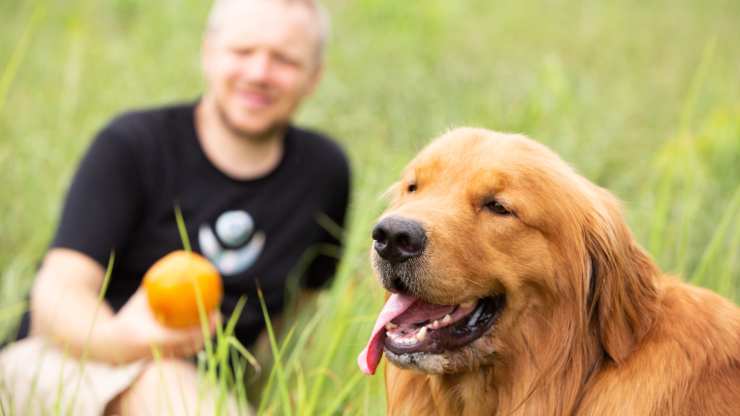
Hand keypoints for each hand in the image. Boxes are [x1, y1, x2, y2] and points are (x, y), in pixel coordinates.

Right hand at [102, 287, 219, 362]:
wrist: (111, 345)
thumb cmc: (128, 317)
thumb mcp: (139, 300)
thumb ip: (155, 285)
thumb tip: (175, 265)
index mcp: (152, 338)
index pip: (184, 336)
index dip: (201, 327)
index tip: (213, 313)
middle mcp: (160, 351)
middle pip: (192, 345)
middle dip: (207, 332)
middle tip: (217, 314)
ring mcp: (163, 357)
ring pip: (190, 349)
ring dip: (204, 336)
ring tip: (213, 320)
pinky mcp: (165, 359)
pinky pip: (185, 350)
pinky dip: (195, 340)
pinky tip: (202, 326)